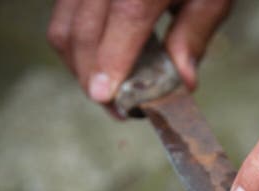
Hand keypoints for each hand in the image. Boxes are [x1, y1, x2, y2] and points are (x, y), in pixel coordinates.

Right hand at [47, 0, 230, 102]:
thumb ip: (195, 33)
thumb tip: (182, 80)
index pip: (128, 16)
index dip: (113, 59)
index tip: (106, 96)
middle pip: (85, 28)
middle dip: (93, 77)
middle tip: (116, 109)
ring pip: (64, 25)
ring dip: (80, 66)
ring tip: (107, 90)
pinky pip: (63, 14)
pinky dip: (76, 46)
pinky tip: (99, 63)